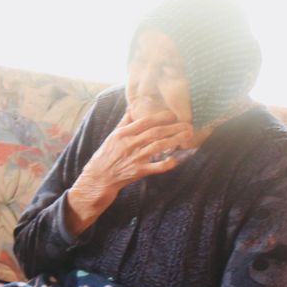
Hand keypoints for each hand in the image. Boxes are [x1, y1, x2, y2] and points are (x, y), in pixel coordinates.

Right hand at [74, 107, 194, 207]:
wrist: (98, 178)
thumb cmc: (105, 156)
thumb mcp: (111, 137)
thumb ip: (123, 122)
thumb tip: (132, 108)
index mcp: (122, 134)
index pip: (144, 122)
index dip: (160, 117)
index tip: (173, 115)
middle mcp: (128, 144)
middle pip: (154, 133)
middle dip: (173, 128)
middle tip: (188, 125)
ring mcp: (133, 158)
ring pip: (158, 147)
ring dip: (175, 140)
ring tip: (188, 136)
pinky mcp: (137, 171)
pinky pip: (156, 167)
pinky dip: (167, 163)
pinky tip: (176, 160)